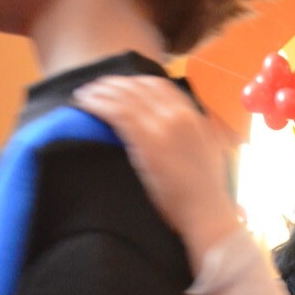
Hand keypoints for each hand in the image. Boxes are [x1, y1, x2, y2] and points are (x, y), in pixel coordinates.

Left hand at [73, 76, 239, 267]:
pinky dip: (98, 104)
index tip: (122, 87)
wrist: (206, 212)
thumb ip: (196, 134)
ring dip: (101, 91)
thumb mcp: (209, 152)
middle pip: (139, 86)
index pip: (160, 86)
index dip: (136, 82)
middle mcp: (178, 115)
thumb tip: (184, 129)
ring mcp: (162, 126)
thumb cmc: (207, 192)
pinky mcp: (146, 140)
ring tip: (85, 94)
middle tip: (97, 87)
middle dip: (115, 84)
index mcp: (193, 116)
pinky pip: (116, 112)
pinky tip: (86, 105)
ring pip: (124, 96)